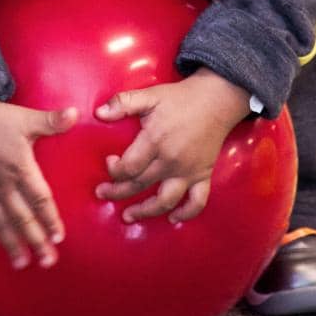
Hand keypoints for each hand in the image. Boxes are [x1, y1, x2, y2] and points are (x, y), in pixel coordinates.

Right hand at [0, 97, 77, 269]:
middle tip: (48, 261)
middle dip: (36, 241)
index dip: (50, 219)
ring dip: (11, 243)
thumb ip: (51, 121)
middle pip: (22, 217)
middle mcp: (2, 184)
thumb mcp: (25, 118)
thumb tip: (77, 113)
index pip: (40, 199)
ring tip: (21, 264)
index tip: (59, 237)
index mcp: (20, 168)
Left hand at [94, 69, 249, 223]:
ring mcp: (188, 171)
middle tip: (103, 194)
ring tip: (128, 216)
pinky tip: (173, 219)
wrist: (216, 100)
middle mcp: (171, 161)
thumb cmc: (180, 98)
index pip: (129, 166)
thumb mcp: (149, 95)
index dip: (114, 170)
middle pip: (140, 185)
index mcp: (155, 140)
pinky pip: (197, 201)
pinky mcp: (203, 176)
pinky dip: (186, 214)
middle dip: (118, 192)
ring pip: (165, 200)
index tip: (109, 162)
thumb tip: (99, 114)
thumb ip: (123, 102)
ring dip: (145, 212)